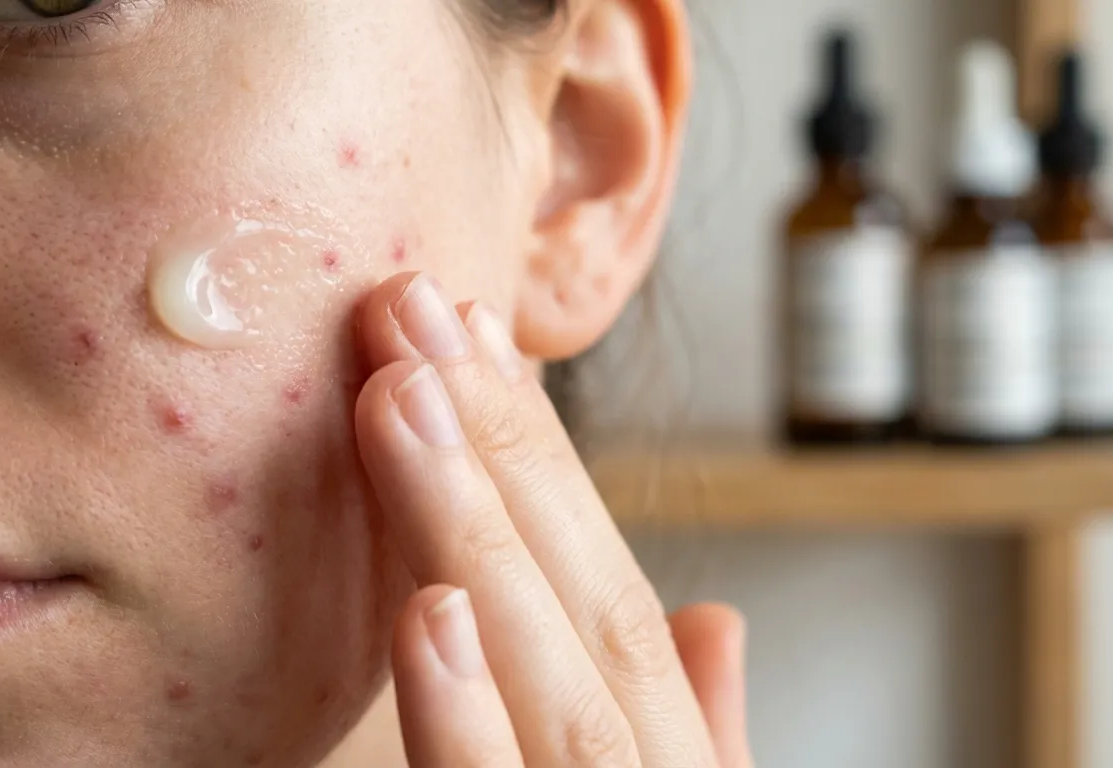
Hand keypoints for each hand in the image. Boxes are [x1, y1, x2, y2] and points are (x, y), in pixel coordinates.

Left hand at [354, 273, 752, 766]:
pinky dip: (466, 713)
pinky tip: (427, 613)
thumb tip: (712, 616)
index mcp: (668, 749)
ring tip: (400, 395)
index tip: (473, 337)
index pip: (614, 590)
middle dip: (502, 446)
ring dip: (473, 528)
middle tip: (412, 310)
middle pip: (590, 602)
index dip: (546, 458)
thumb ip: (694, 722)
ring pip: (554, 676)